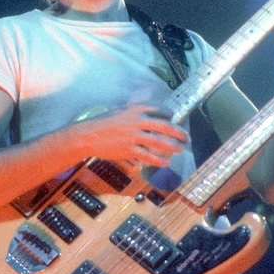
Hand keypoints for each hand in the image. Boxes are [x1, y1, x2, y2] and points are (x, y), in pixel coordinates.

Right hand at [71, 103, 188, 167]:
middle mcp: (137, 121)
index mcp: (135, 110)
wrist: (87, 135)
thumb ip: (134, 114)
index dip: (169, 115)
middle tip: (186, 137)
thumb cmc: (102, 124)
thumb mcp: (119, 113)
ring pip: (159, 142)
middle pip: (164, 126)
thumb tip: (147, 119)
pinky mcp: (129, 149)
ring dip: (172, 146)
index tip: (174, 119)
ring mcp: (134, 136)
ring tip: (180, 150)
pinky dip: (159, 160)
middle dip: (177, 132)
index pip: (159, 110)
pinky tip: (166, 163)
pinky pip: (148, 156)